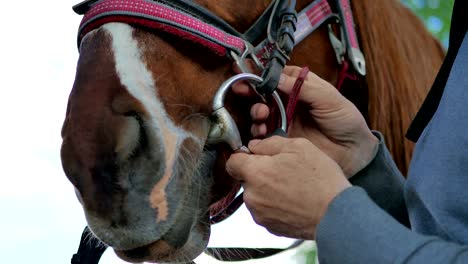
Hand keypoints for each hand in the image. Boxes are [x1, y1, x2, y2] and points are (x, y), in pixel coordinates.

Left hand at [226, 136, 350, 238]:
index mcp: (255, 173)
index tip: (255, 156)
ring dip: (267, 189)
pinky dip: (275, 205)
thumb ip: (269, 143)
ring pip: (256, 195)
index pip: (232, 162)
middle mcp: (252, 196)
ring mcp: (259, 214)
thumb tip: (254, 146)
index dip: (243, 156)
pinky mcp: (269, 227)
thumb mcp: (299, 147)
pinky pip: (265, 210)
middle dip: (259, 173)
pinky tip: (293, 200)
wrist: (336, 215)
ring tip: (292, 187)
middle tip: (283, 170)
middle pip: (246, 179)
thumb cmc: (320, 180)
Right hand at [233, 66, 377, 176]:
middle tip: (243, 90)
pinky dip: (258, 133)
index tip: (248, 73)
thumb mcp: (330, 98)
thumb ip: (304, 87)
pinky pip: (263, 136)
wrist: (354, 153)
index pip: (277, 76)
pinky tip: (261, 132)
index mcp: (301, 88)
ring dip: (255, 112)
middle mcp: (289, 103)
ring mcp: (284, 122)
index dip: (261, 74)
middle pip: (263, 94)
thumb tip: (278, 77)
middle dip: (251, 92)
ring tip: (261, 115)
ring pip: (260, 114)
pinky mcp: (282, 140)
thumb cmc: (347, 121)